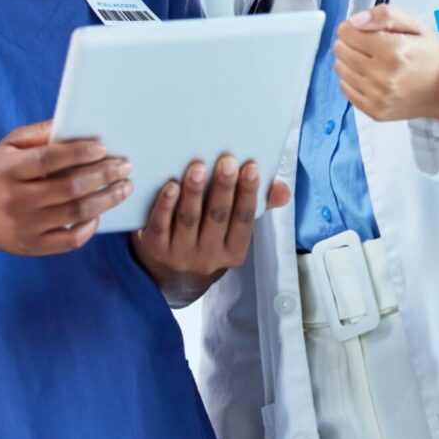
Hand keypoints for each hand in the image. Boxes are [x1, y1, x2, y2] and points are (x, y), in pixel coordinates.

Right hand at [0, 120, 131, 256]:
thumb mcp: (8, 145)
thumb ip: (39, 133)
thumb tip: (73, 123)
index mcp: (8, 170)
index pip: (47, 160)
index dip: (77, 153)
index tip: (103, 147)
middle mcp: (15, 200)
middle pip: (67, 188)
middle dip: (102, 175)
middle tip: (125, 166)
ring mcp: (24, 227)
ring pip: (74, 214)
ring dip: (105, 199)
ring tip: (124, 187)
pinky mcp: (32, 247)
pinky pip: (69, 241)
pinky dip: (90, 227)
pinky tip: (101, 212)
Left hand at [131, 154, 289, 305]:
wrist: (170, 277)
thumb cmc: (209, 240)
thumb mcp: (234, 232)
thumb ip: (259, 207)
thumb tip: (283, 190)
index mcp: (233, 251)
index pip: (245, 220)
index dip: (249, 193)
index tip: (252, 167)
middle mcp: (208, 257)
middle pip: (217, 218)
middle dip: (224, 188)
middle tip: (227, 161)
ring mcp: (180, 255)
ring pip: (189, 220)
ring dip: (194, 192)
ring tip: (197, 167)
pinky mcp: (155, 249)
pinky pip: (160, 225)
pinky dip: (165, 205)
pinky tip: (170, 186)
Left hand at [333, 4, 438, 122]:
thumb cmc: (429, 56)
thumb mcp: (415, 26)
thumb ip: (385, 15)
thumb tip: (355, 21)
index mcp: (394, 50)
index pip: (347, 32)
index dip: (352, 27)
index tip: (362, 29)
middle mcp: (384, 75)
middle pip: (341, 50)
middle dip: (349, 42)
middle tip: (366, 45)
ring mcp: (378, 96)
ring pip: (340, 68)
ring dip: (348, 60)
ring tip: (368, 59)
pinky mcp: (374, 111)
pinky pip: (345, 89)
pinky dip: (351, 79)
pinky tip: (367, 75)